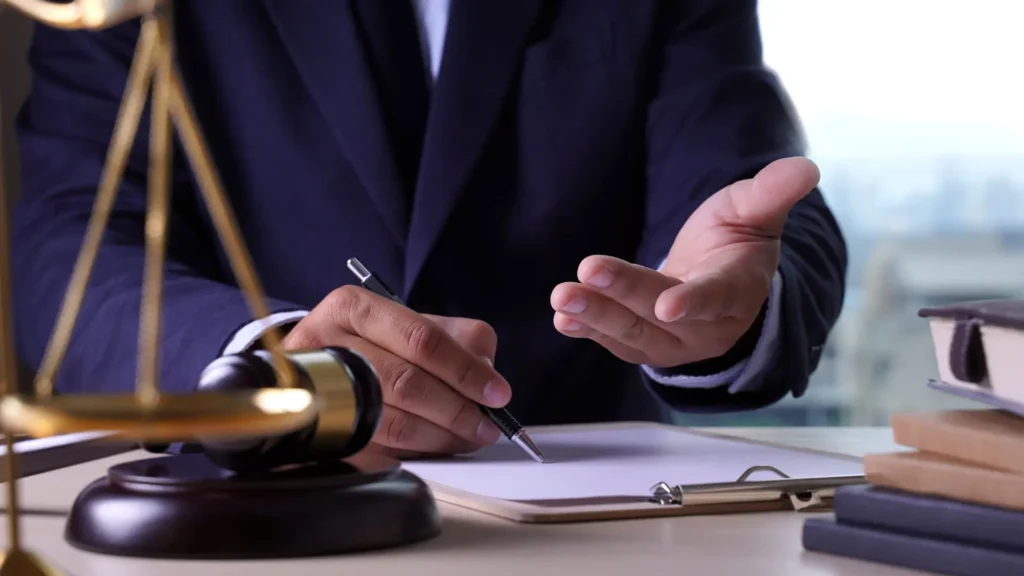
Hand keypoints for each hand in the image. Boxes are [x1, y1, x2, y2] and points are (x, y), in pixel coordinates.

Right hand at [282, 286, 508, 457]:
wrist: (312, 369)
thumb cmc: (373, 344)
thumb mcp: (411, 324)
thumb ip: (458, 340)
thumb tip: (487, 375)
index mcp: (354, 307)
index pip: (421, 339)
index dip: (464, 369)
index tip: (497, 393)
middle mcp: (328, 344)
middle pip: (406, 382)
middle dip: (457, 409)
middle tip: (486, 425)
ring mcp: (318, 390)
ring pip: (392, 420)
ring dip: (441, 436)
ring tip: (469, 437)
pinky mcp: (319, 430)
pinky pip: (378, 449)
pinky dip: (416, 451)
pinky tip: (437, 447)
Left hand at [550, 157, 819, 367]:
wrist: (718, 277)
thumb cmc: (735, 240)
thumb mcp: (755, 211)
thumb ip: (772, 192)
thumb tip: (806, 167)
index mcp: (739, 290)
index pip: (717, 297)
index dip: (695, 301)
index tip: (669, 304)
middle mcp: (708, 326)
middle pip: (660, 314)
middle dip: (621, 297)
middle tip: (583, 275)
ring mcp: (675, 341)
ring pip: (633, 333)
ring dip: (595, 316)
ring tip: (562, 297)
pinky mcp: (646, 346)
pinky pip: (617, 342)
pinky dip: (588, 330)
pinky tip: (561, 318)